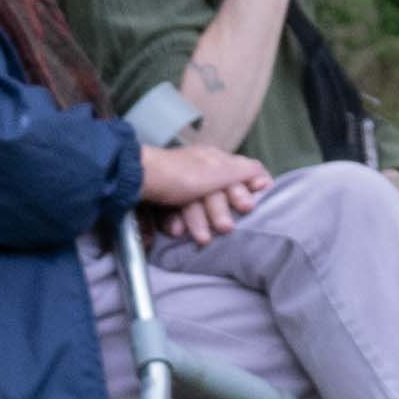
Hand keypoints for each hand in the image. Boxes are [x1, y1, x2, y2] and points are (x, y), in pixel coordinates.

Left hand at [139, 137, 272, 245]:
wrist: (136, 180)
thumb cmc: (180, 175)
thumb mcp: (219, 171)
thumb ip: (244, 171)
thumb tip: (263, 174)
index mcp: (214, 160)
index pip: (239, 174)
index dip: (247, 191)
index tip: (250, 207)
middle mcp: (198, 169)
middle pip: (218, 195)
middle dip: (221, 213)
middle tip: (225, 228)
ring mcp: (180, 184)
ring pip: (197, 207)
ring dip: (200, 222)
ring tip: (201, 239)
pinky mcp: (163, 198)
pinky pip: (176, 212)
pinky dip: (177, 222)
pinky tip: (176, 229)